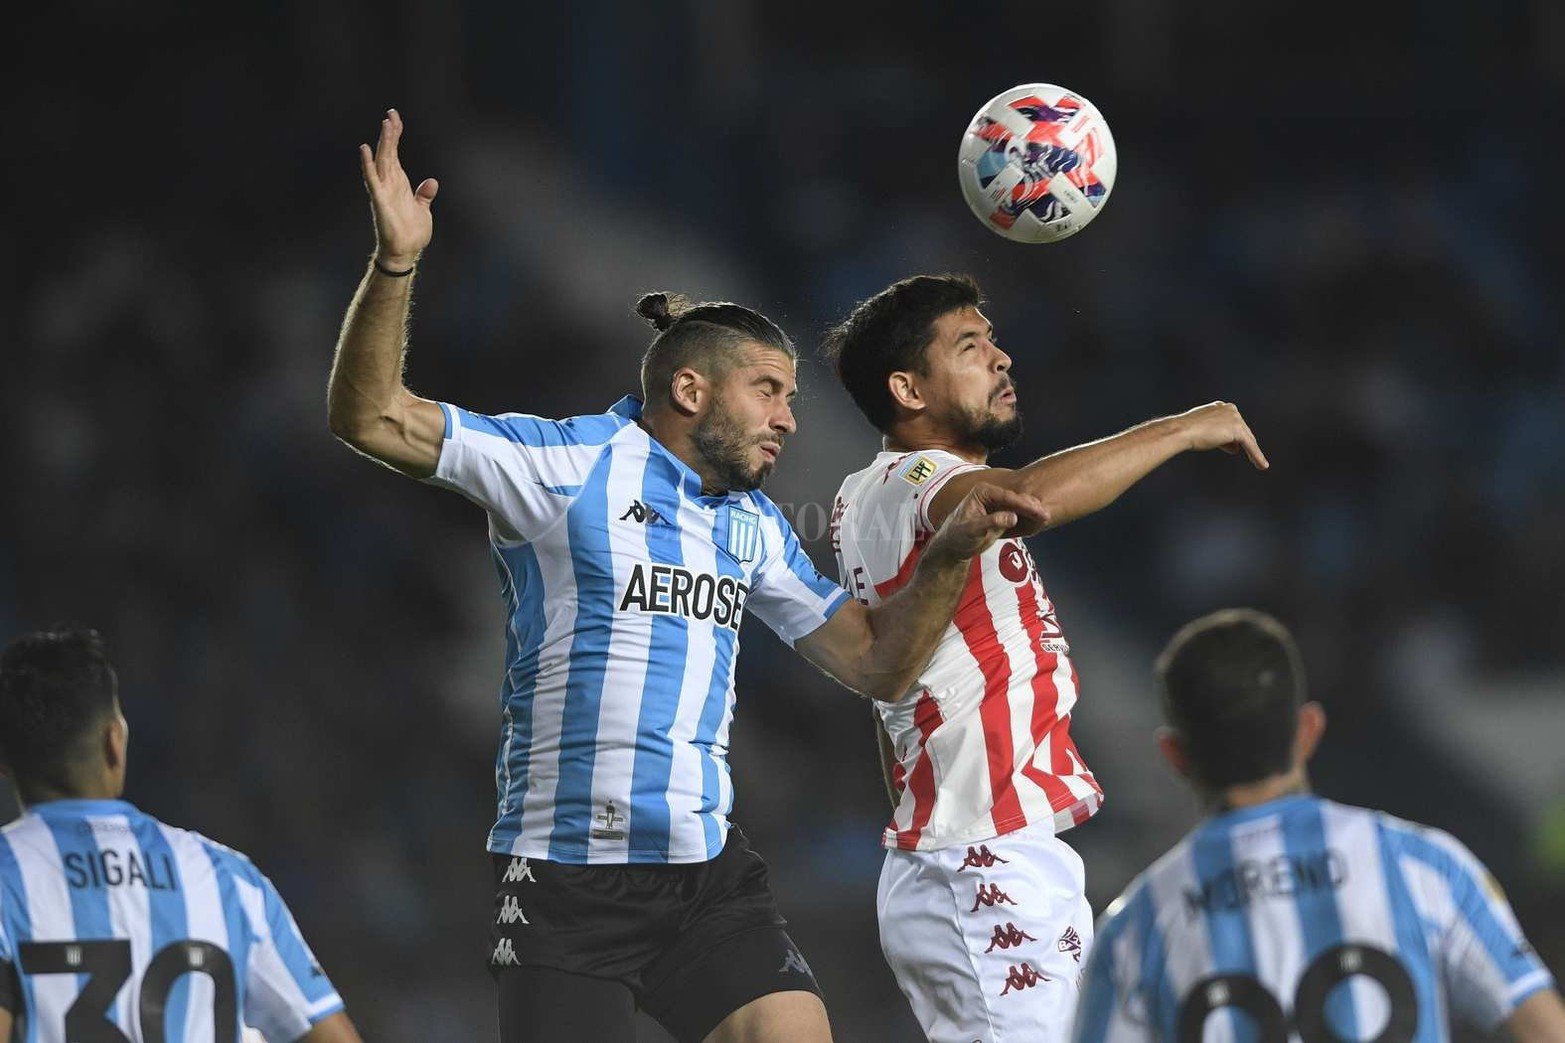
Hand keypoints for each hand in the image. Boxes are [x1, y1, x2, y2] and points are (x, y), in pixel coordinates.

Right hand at [359, 109, 438, 269]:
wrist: (405, 253)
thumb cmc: (411, 233)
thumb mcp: (423, 210)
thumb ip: (424, 195)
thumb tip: (432, 181)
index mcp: (399, 183)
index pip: (395, 154)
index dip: (396, 135)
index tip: (395, 117)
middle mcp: (389, 183)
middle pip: (388, 153)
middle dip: (390, 133)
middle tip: (391, 113)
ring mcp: (383, 191)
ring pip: (382, 161)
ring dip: (383, 143)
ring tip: (385, 124)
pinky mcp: (380, 201)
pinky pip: (372, 180)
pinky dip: (368, 165)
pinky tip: (365, 150)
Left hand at [926, 483, 1049, 564]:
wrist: (954, 547)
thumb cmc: (958, 536)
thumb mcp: (973, 530)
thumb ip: (992, 522)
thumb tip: (1013, 517)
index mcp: (982, 492)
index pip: (1007, 496)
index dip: (1023, 504)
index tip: (1036, 510)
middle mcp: (991, 494)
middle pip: (1015, 499)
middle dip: (1031, 506)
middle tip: (1046, 515)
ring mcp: (998, 504)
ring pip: (1018, 506)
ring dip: (1031, 512)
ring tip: (1045, 517)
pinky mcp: (1002, 514)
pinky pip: (1018, 514)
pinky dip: (1027, 517)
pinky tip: (1038, 521)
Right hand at [1176, 402, 1268, 469]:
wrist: (1182, 431)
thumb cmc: (1187, 431)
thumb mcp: (1204, 429)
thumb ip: (1218, 434)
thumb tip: (1234, 447)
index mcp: (1221, 406)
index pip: (1232, 423)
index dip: (1231, 437)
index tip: (1231, 446)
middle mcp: (1230, 409)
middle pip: (1241, 430)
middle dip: (1241, 445)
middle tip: (1247, 457)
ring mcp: (1235, 418)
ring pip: (1248, 438)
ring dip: (1253, 452)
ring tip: (1258, 464)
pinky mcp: (1237, 430)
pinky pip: (1250, 445)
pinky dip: (1257, 456)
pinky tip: (1261, 465)